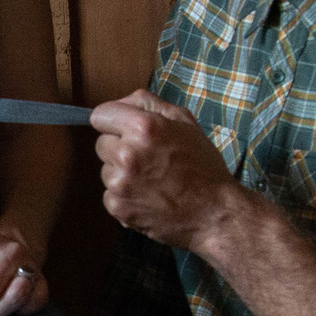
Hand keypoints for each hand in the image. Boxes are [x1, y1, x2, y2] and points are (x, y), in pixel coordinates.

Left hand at [90, 90, 244, 251]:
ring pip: (105, 170)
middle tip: (148, 158)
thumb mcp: (184, 122)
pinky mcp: (118, 207)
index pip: (101, 115)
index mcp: (143, 128)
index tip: (123, 129)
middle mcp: (127, 154)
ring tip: (151, 179)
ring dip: (122, 173)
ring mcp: (120, 183)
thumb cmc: (203, 167)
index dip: (113, 121)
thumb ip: (148, 103)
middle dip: (119, 147)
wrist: (214, 212)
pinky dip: (124, 196)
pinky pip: (110, 194)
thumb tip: (120, 103)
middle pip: (101, 143)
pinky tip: (148, 196)